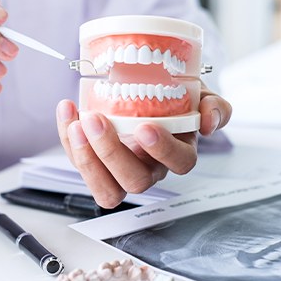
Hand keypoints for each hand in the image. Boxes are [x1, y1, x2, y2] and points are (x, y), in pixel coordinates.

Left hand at [56, 83, 231, 207]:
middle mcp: (150, 168)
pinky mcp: (96, 166)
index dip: (163, 150)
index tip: (145, 127)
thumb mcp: (197, 94)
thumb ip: (213, 105)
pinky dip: (68, 141)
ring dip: (86, 159)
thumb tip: (209, 121)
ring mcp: (121, 171)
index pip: (180, 163)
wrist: (145, 92)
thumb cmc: (172, 98)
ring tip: (76, 123)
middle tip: (96, 120)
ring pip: (106, 188)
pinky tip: (67, 111)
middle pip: (135, 181)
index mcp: (177, 152)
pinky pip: (81, 165)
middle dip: (112, 154)